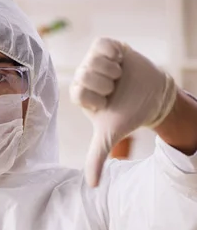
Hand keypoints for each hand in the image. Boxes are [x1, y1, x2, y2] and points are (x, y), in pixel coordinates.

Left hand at [69, 37, 177, 186]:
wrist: (151, 97)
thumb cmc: (126, 116)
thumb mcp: (109, 138)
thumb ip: (96, 158)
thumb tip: (92, 186)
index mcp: (78, 95)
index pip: (77, 92)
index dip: (97, 98)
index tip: (107, 103)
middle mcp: (81, 77)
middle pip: (84, 74)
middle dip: (106, 85)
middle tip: (115, 90)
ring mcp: (93, 61)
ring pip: (93, 60)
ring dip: (112, 71)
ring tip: (119, 78)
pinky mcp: (106, 47)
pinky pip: (102, 44)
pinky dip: (113, 53)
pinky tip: (120, 61)